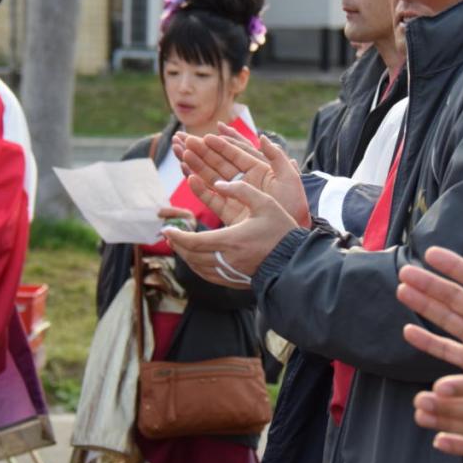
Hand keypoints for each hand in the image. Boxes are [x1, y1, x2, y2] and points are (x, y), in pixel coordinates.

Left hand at [162, 179, 298, 288]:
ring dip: (186, 257)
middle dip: (178, 245)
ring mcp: (231, 272)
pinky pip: (209, 276)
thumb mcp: (266, 203)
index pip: (194, 241)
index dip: (178, 236)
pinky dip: (198, 267)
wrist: (296, 260)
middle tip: (170, 235)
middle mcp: (228, 260)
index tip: (166, 230)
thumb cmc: (282, 231)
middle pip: (192, 256)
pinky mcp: (235, 280)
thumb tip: (220, 182)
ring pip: (198, 268)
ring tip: (180, 245)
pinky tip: (197, 259)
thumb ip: (242, 190)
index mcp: (231, 240)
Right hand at [174, 125, 310, 227]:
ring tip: (179, 153)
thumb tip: (264, 138)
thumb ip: (277, 157)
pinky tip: (189, 178)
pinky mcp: (229, 213)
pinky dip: (200, 189)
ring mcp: (236, 196)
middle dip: (201, 151)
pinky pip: (211, 198)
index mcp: (259, 170)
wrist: (291, 236)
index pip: (236, 153)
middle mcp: (245, 181)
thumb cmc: (294, 206)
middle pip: (219, 162)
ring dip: (195, 165)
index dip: (221, 144)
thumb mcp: (290, 179)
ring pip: (211, 177)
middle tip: (183, 139)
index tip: (205, 136)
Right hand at [396, 242, 462, 373]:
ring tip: (402, 291)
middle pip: (452, 297)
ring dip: (423, 306)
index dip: (453, 266)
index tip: (430, 254)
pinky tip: (409, 331)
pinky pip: (446, 351)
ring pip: (444, 319)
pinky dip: (427, 342)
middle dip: (428, 284)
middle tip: (405, 273)